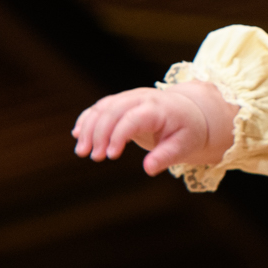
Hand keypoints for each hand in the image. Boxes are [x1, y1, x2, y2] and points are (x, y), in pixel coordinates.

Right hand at [72, 82, 228, 175]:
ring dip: (88, 128)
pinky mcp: (121, 102)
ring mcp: (129, 98)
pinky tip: (77, 135)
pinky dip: (87, 119)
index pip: (131, 118)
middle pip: (112, 111)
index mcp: (157, 109)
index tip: (110, 155)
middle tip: (94, 157)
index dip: (118, 135)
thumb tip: (148, 169)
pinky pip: (100, 107)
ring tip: (81, 152)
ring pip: (102, 107)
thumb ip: (165, 157)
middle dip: (99, 133)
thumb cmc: (188, 131)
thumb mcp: (184, 146)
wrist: (190, 112)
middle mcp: (141, 98)